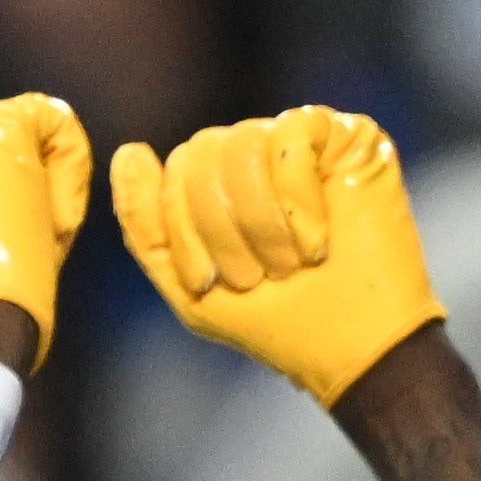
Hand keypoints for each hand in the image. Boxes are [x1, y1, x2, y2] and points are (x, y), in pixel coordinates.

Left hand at [112, 108, 447, 407]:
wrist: (353, 346)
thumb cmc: (275, 322)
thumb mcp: (190, 287)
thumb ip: (145, 225)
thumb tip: (127, 152)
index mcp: (219, 183)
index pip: (175, 169)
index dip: (181, 228)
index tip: (209, 283)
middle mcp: (258, 152)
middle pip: (202, 150)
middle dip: (220, 228)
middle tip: (257, 277)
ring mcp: (304, 140)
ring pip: (243, 143)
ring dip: (261, 222)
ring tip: (291, 264)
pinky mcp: (349, 135)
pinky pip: (292, 134)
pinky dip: (298, 199)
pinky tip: (320, 240)